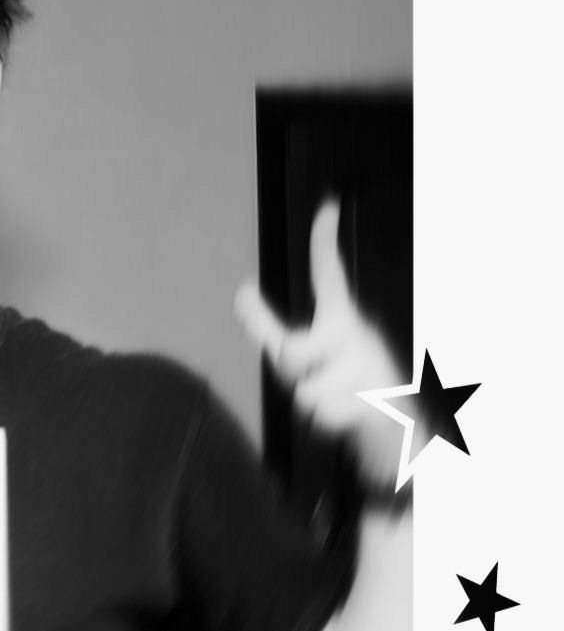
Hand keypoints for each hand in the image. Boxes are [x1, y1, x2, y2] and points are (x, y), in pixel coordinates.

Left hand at [234, 200, 402, 487]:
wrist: (389, 422)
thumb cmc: (339, 381)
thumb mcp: (304, 353)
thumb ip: (269, 328)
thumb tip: (241, 291)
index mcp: (342, 320)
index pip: (329, 278)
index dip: (325, 245)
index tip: (327, 208)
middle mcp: (356, 336)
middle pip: (289, 351)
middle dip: (286, 365)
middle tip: (303, 366)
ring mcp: (367, 367)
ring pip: (303, 391)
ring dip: (309, 401)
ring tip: (335, 397)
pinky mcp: (372, 399)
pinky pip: (320, 415)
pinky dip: (327, 420)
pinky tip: (349, 414)